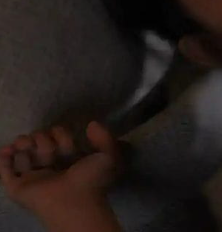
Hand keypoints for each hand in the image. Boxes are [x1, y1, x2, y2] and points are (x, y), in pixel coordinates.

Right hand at [0, 122, 121, 217]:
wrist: (74, 201)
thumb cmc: (91, 180)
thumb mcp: (108, 155)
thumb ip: (104, 137)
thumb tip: (91, 123)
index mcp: (69, 161)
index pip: (58, 139)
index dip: (61, 135)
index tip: (68, 145)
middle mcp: (51, 168)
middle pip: (39, 143)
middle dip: (41, 138)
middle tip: (47, 148)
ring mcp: (34, 179)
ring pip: (23, 155)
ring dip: (22, 143)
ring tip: (25, 143)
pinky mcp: (18, 188)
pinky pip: (6, 172)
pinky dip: (3, 159)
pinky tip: (6, 149)